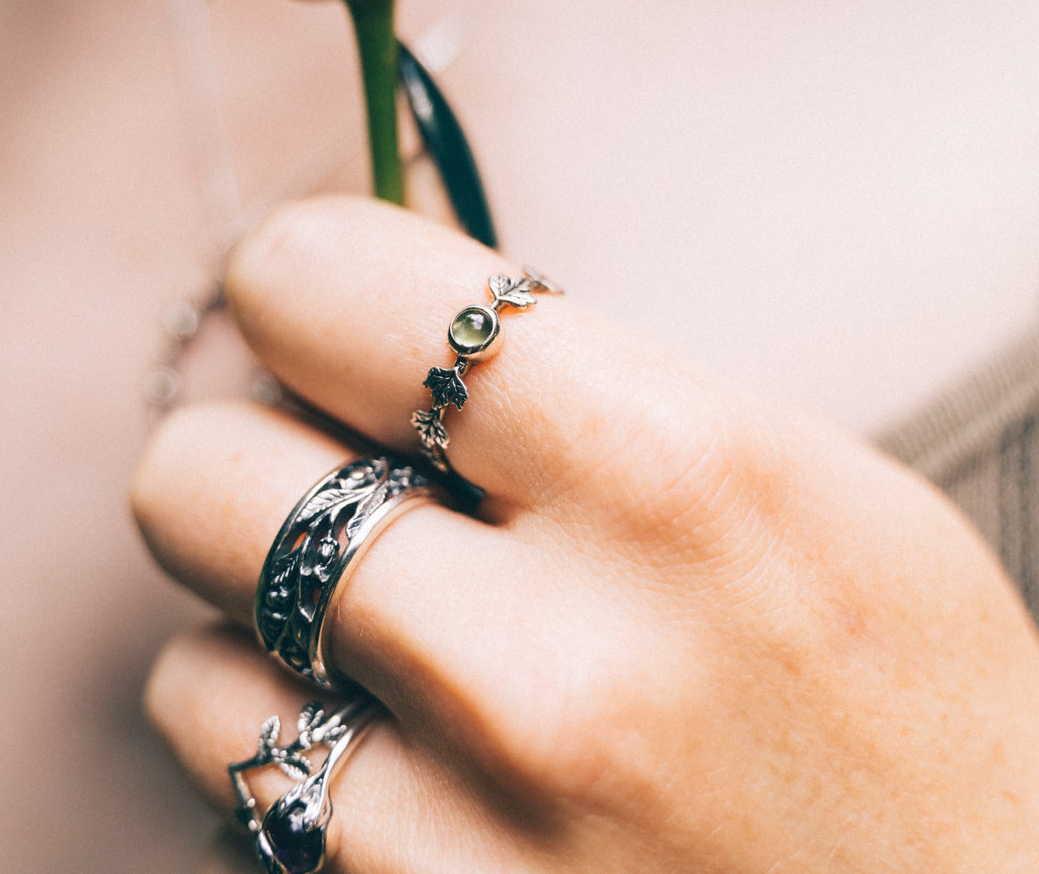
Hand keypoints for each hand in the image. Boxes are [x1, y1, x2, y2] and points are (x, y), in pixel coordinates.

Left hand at [131, 196, 1038, 872]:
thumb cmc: (909, 707)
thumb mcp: (789, 480)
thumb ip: (574, 384)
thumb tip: (376, 317)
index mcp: (674, 475)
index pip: (332, 292)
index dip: (298, 282)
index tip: (314, 307)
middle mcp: (552, 665)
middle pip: (198, 477)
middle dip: (248, 455)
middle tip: (337, 468)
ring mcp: (472, 843)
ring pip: (190, 661)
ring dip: (270, 625)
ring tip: (394, 636)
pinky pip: (247, 795)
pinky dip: (294, 749)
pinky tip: (409, 749)